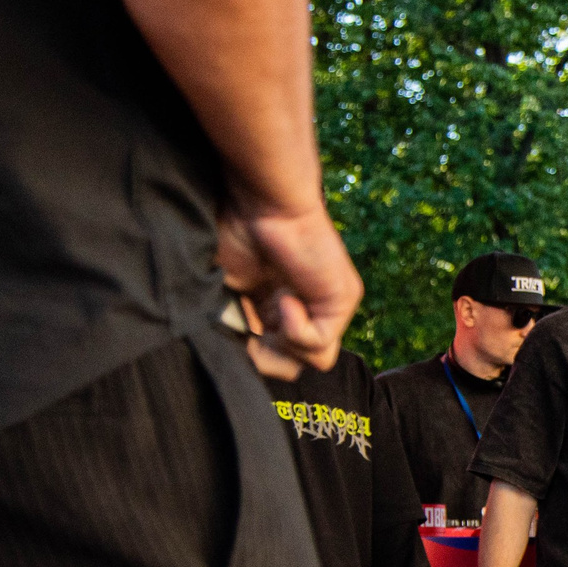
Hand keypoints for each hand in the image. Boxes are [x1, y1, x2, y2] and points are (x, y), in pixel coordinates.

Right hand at [219, 194, 361, 380]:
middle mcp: (307, 310)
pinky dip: (295, 329)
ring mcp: (328, 307)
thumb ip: (235, 325)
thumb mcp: (226, 287)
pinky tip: (286, 296)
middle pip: (293, 365)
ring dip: (283, 342)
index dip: (251, 355)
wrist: (261, 201)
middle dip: (266, 356)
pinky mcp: (341, 301)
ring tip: (273, 304)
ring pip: (315, 362)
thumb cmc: (236, 231)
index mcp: (278, 308)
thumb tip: (240, 358)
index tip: (233, 332)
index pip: (274, 357)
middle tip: (252, 326)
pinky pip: (320, 345)